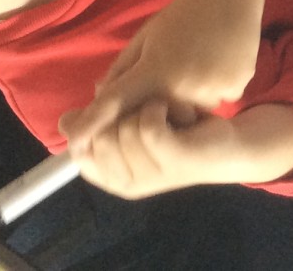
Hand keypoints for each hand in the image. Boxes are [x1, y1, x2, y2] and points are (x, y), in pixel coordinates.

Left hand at [64, 0, 263, 152]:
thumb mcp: (146, 37)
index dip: (93, 123)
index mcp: (153, 69)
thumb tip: (100, 97)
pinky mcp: (235, 87)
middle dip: (160, 105)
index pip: (116, 102)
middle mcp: (180, 84)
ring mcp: (211, 87)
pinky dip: (214, 88)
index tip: (75, 142)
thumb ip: (122, 70)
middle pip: (160, 115)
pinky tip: (218, 62)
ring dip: (190, 98)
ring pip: (193, 111)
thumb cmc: (181, 13)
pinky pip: (219, 100)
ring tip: (200, 62)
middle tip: (176, 69)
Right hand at [65, 100, 243, 198]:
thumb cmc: (176, 132)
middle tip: (152, 114)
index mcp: (114, 178)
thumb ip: (99, 122)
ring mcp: (151, 175)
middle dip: (124, 113)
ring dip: (148, 109)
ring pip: (124, 128)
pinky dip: (161, 108)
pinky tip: (179, 113)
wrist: (227, 144)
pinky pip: (148, 126)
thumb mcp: (132, 124)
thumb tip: (65, 120)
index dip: (94, 125)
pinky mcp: (174, 159)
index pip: (81, 152)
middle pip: (99, 137)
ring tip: (169, 116)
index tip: (121, 113)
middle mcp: (128, 183)